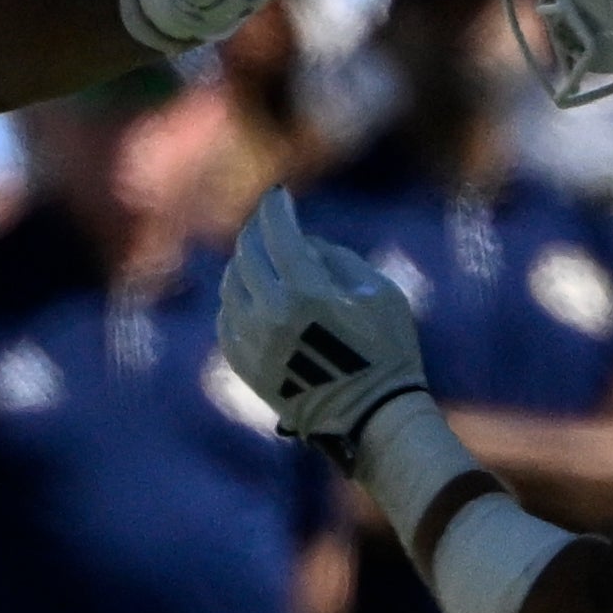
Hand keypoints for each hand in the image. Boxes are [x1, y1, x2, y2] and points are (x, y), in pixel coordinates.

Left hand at [220, 191, 435, 450]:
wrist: (373, 417)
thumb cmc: (387, 349)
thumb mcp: (378, 291)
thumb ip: (334, 258)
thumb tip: (300, 243)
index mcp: (305, 292)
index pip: (276, 232)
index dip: (276, 208)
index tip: (279, 195)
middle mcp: (270, 314)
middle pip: (248, 254)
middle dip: (259, 231)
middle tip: (269, 221)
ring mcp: (252, 342)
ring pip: (231, 285)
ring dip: (245, 264)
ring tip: (261, 257)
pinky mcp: (244, 365)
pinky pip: (226, 319)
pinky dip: (236, 300)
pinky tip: (252, 296)